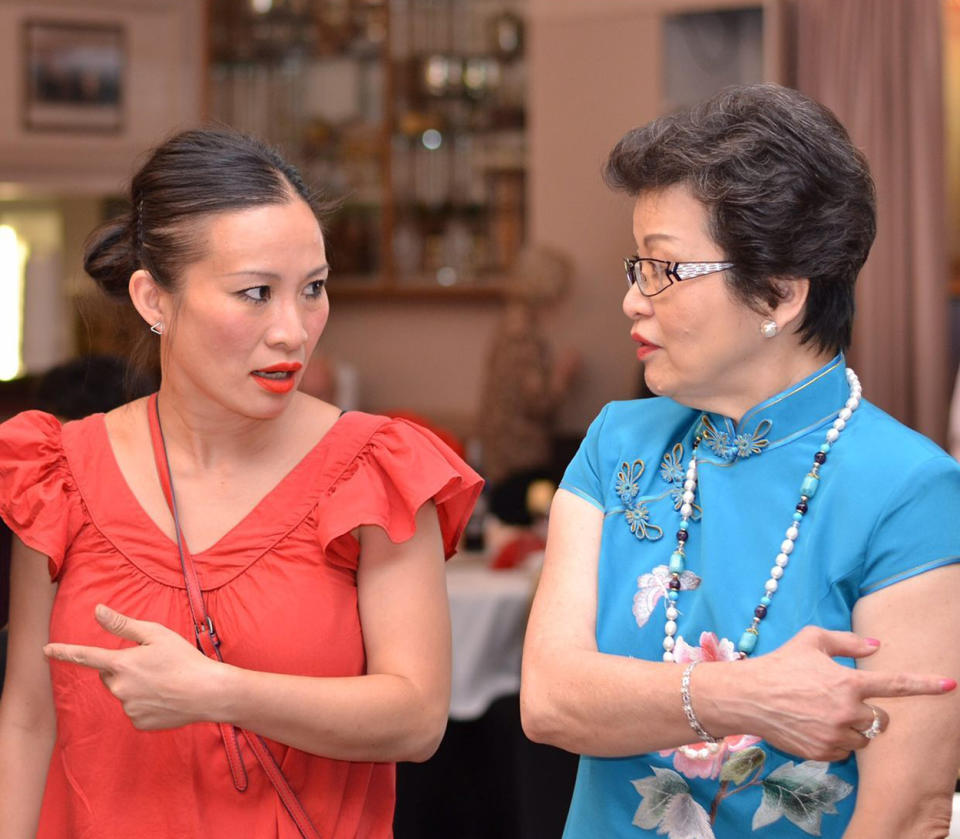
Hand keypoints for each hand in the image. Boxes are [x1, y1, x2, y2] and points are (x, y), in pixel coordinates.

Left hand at [43, 604, 218, 729]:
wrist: (207, 692)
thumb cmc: (184, 659)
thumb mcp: (156, 634)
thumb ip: (123, 624)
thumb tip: (98, 611)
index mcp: (121, 664)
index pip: (86, 656)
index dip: (65, 652)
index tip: (46, 650)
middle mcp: (119, 688)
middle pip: (110, 675)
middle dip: (124, 668)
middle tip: (152, 663)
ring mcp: (128, 707)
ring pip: (124, 692)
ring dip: (137, 685)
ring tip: (164, 681)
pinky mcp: (138, 722)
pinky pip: (135, 709)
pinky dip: (146, 702)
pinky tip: (166, 696)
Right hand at [725, 626, 954, 761]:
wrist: (747, 696)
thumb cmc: (780, 664)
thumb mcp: (810, 640)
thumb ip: (847, 642)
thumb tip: (877, 647)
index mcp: (848, 682)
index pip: (895, 684)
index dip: (925, 684)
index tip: (950, 685)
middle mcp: (847, 712)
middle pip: (882, 720)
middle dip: (869, 712)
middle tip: (842, 701)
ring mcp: (836, 735)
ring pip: (865, 738)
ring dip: (853, 728)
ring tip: (823, 713)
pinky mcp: (823, 753)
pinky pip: (845, 751)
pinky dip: (836, 741)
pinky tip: (813, 726)